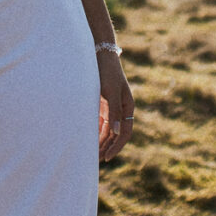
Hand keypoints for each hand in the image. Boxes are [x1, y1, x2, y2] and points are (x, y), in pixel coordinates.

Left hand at [96, 48, 132, 162]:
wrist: (99, 54)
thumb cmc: (106, 72)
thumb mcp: (110, 92)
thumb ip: (113, 112)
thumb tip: (116, 132)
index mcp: (127, 106)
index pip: (125, 132)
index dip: (117, 146)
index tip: (106, 157)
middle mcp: (121, 108)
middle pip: (116, 134)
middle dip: (108, 147)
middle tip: (97, 160)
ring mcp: (112, 106)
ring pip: (108, 130)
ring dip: (102, 141)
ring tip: (92, 154)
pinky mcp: (102, 103)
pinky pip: (101, 122)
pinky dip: (96, 132)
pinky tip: (88, 140)